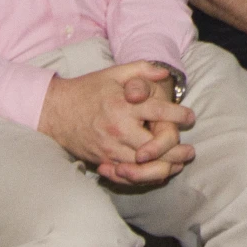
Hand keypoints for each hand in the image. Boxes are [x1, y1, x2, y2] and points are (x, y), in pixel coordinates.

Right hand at [38, 61, 196, 184]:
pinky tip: (157, 174)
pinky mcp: (102, 160)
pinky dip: (143, 177)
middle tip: (191, 151)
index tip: (190, 117)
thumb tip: (165, 72)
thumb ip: (141, 70)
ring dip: (164, 167)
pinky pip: (127, 175)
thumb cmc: (88, 89)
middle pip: (154, 146)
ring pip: (143, 166)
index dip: (178, 115)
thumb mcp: (114, 73)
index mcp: (123, 105)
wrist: (55, 111)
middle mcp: (117, 128)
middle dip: (176, 150)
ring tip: (179, 165)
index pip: (158, 112)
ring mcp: (109, 148)